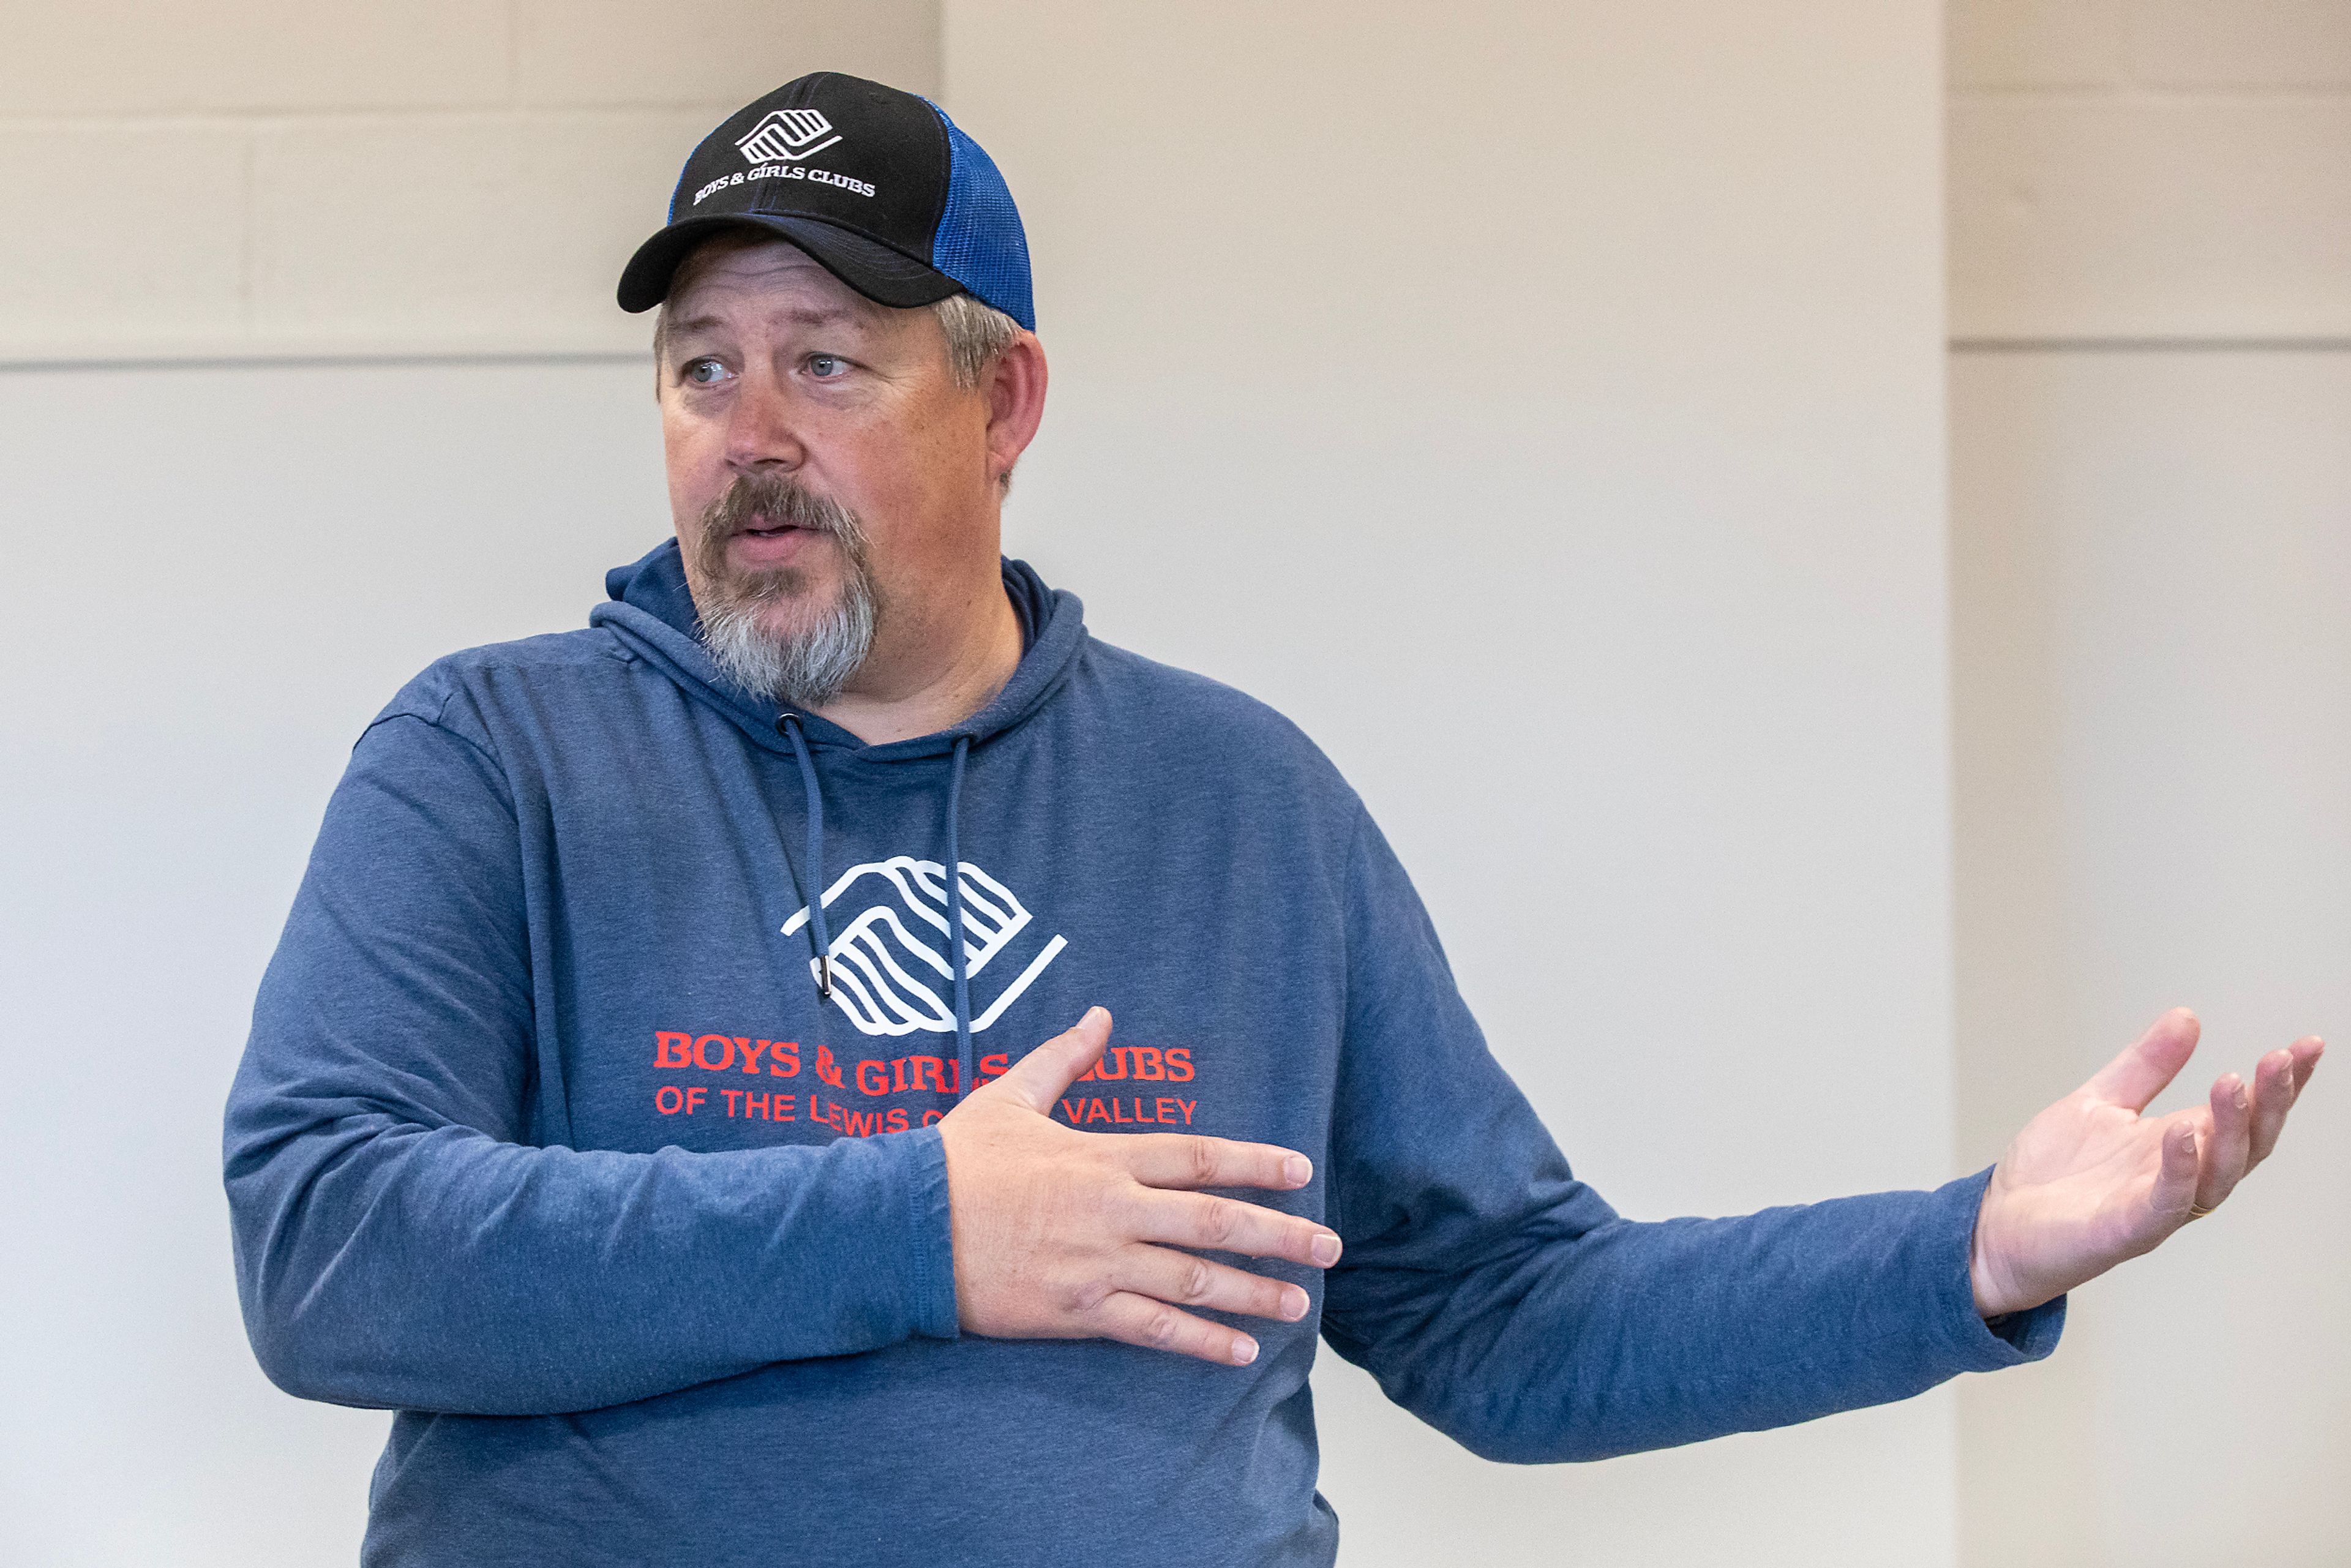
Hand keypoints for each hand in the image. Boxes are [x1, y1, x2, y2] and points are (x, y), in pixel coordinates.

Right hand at [936, 1006, 1340, 1364]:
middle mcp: (1111, 1209)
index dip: (1256, 1163)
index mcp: (1101, 1155)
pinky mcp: (1075, 1310)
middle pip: (1213, 1220)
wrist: (899, 1227)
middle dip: (1279, 1233)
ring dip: (1253, 1293)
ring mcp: (1097, 1263)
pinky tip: (1238, 1353)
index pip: (1198, 1156)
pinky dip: (1199, 1344)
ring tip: (1300, 1304)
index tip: (1301, 1171)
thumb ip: (1065, 1059)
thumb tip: (1100, 1014)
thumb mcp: (1009, 1095)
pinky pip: (1152, 1331)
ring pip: (1194, 1280)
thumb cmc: (952, 1159)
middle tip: (1331, 1245)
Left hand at [1970, 1007, 2323, 1316]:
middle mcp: (2181, 1178)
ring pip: (2217, 1174)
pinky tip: (2183, 1135)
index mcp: (2181, 1146)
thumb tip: (2188, 1017)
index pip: (2245, 1114)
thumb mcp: (2100, 1102)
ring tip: (2232, 1084)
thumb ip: (2146, 1066)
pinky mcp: (2125, 1231)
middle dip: (2268, 1103)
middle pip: (2246, 1145)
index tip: (2309, 1046)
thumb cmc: (2053, 1174)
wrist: (1996, 1224)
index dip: (2280, 1085)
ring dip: (2230, 1130)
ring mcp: (2156, 1207)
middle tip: (2280, 1060)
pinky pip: (2165, 1204)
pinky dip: (2180, 1171)